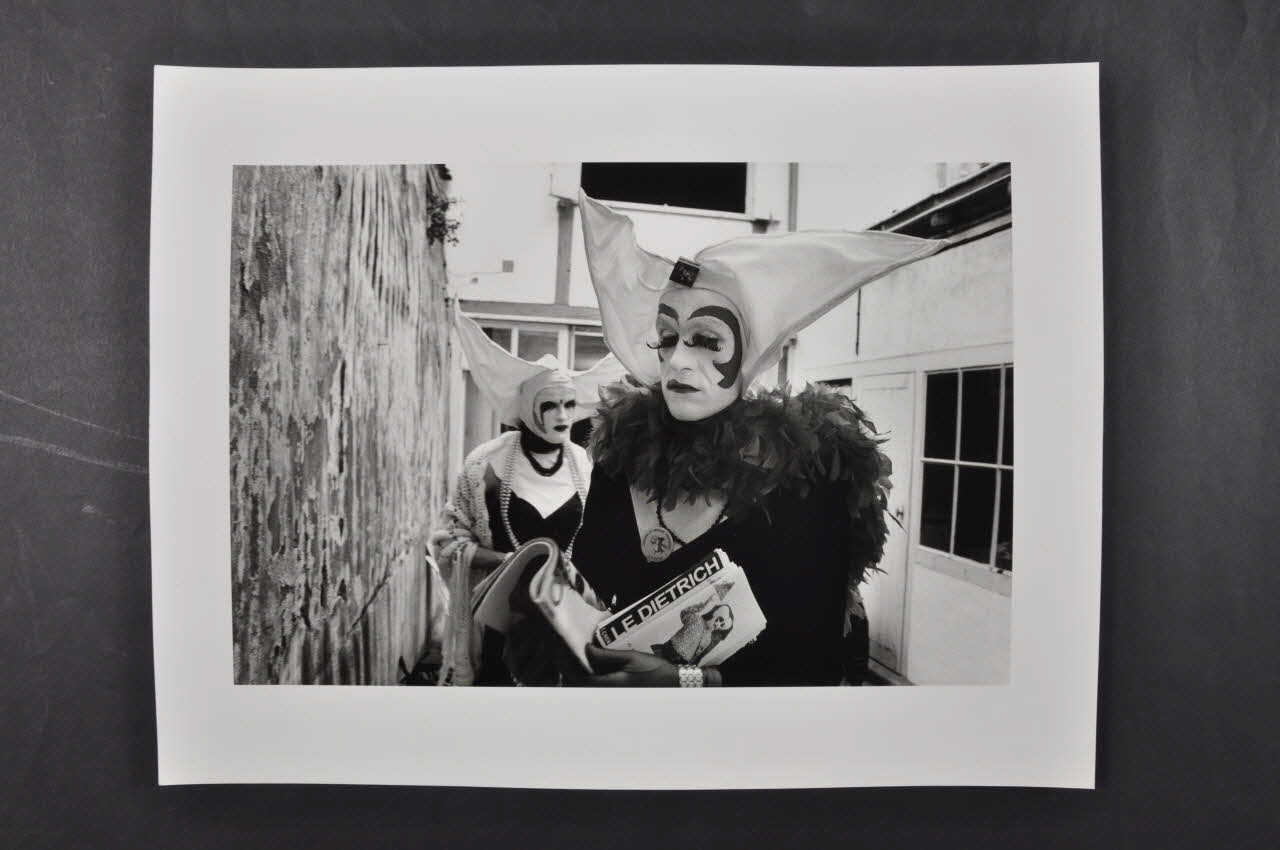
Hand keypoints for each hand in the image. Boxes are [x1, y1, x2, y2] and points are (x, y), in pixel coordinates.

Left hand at [564, 644, 678, 686]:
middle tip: (565, 652)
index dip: (565, 664)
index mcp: (607, 686)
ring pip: (588, 686)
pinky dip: (591, 676)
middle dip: (570, 669)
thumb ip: (606, 655)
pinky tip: (594, 664)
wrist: (674, 685)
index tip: (560, 651)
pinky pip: (597, 686)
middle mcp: (607, 695)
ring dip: (580, 672)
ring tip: (578, 656)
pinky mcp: (617, 695)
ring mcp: (612, 697)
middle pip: (579, 684)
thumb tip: (587, 649)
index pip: (577, 677)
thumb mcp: (630, 658)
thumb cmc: (655, 672)